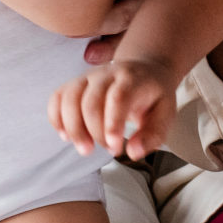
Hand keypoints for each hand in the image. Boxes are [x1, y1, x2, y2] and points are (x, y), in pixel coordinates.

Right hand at [51, 57, 178, 160]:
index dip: (112, 124)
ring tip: (85, 149)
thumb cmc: (154, 95)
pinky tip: (66, 136)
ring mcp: (88, 77)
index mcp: (132, 79)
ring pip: (69, 98)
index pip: (118, 97)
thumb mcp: (166, 114)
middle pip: (90, 101)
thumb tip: (133, 153)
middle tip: (109, 150)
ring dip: (73, 128)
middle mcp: (107, 74)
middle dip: (95, 132)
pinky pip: (57, 97)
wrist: (145, 69)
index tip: (115, 147)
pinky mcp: (75, 83)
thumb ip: (153, 135)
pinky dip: (56, 118)